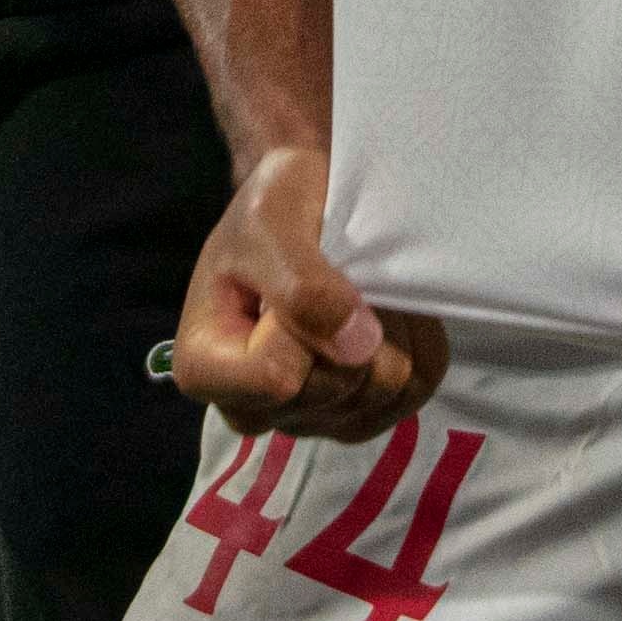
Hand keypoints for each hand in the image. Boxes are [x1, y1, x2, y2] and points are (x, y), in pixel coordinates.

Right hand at [167, 150, 448, 440]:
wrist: (310, 201)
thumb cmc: (275, 205)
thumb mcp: (271, 222)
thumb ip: (302, 286)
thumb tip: (358, 347)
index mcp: (203, 368)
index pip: (277, 378)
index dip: (304, 322)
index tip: (297, 271)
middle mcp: (252, 410)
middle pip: (336, 388)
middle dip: (352, 322)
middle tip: (341, 269)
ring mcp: (311, 419)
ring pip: (385, 391)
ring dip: (391, 326)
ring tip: (362, 287)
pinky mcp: (363, 414)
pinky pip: (417, 389)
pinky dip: (417, 339)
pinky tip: (390, 309)